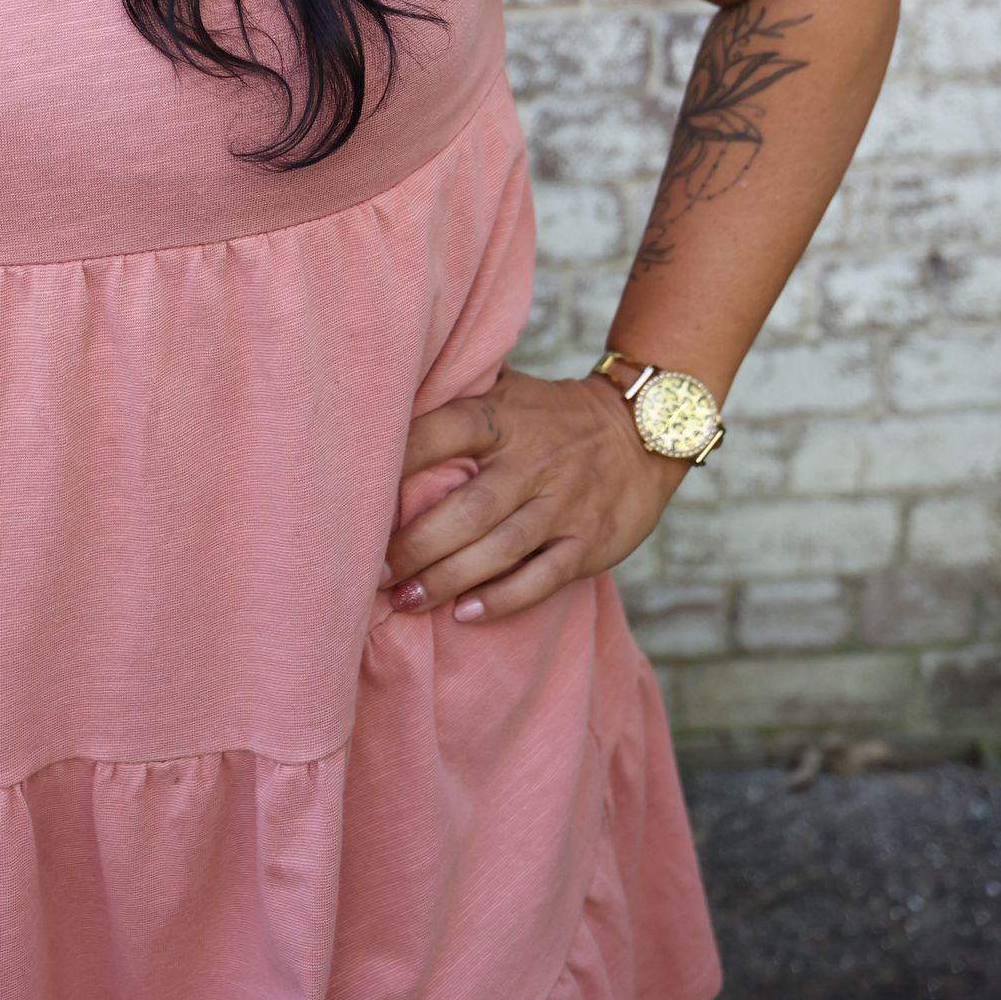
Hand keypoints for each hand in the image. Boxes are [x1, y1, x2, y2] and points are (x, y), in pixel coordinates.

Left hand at [380, 365, 687, 624]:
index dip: (398, 459)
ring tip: (405, 600)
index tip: (356, 493)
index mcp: (503, 417)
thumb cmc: (552, 414)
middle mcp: (532, 460)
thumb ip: (459, 390)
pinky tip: (465, 613)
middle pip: (468, 508)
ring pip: (501, 548)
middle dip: (417, 544)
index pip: (442, 431)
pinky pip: (543, 576)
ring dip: (449, 579)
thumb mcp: (510, 387)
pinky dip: (503, 599)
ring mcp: (563, 503)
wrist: (644, 431)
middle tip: (376, 571)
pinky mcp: (589, 541)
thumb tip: (386, 386)